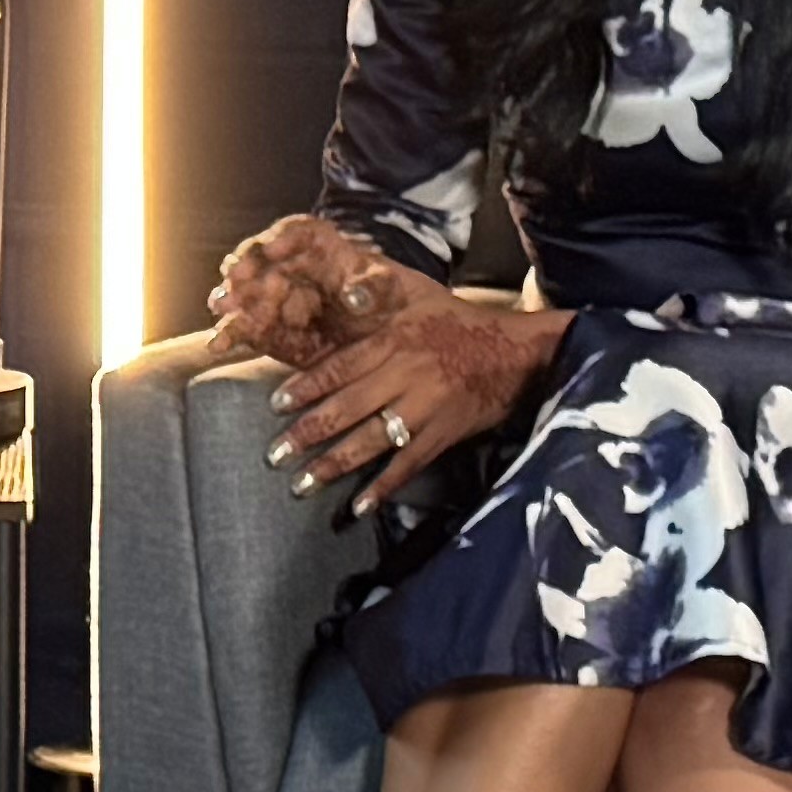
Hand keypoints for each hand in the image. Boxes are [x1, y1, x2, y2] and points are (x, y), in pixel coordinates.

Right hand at [209, 214, 381, 362]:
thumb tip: (355, 296)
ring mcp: (272, 295)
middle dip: (245, 268)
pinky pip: (241, 328)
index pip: (295, 231)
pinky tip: (218, 344)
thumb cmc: (382, 299)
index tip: (271, 250)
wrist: (378, 331)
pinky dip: (228, 335)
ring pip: (243, 292)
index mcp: (317, 244)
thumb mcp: (387, 289)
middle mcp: (287, 264)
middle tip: (237, 278)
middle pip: (258, 259)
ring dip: (231, 299)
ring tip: (223, 307)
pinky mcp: (265, 327)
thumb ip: (374, 289)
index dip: (280, 239)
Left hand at [267, 290, 571, 491]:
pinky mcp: (444, 434)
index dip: (307, 386)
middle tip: (275, 454)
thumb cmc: (458, 320)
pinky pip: (409, 464)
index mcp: (395, 341)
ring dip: (336, 465)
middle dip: (309, 433)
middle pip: (349, 408)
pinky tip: (360, 505)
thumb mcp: (417, 294)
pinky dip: (384, 486)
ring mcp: (426, 408)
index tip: (276, 404)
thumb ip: (378, 290)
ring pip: (373, 440)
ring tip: (303, 485)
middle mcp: (406, 375)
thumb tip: (344, 286)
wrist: (516, 351)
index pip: (340, 367)